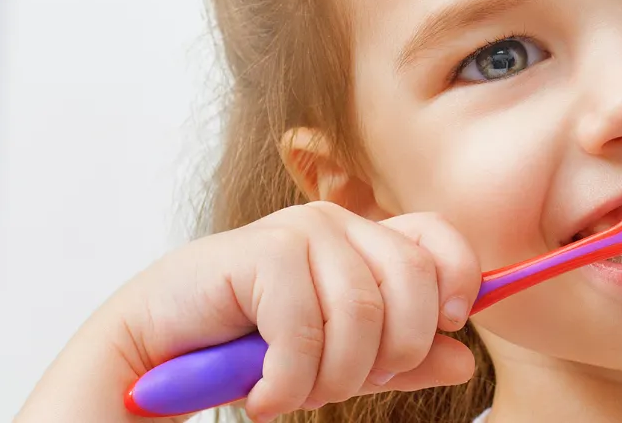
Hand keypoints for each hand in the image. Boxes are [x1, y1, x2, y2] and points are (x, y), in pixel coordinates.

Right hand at [18, 202, 482, 421]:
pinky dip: (289, 382)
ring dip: (332, 379)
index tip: (447, 326)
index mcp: (364, 241)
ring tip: (296, 396)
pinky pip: (306, 331)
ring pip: (363, 315)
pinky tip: (264, 396)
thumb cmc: (251, 348)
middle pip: (413, 282)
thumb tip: (465, 361)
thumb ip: (402, 360)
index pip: (439, 239)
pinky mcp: (262, 253)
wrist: (156, 349)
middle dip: (392, 354)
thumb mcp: (341, 360)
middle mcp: (336, 225)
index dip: (457, 281)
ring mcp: (298, 233)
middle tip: (348, 386)